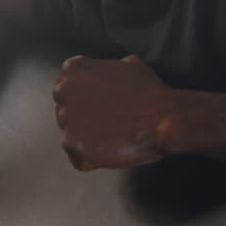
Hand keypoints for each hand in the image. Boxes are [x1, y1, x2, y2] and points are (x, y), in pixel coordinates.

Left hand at [52, 54, 178, 170]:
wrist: (162, 117)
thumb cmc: (149, 91)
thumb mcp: (128, 65)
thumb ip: (107, 70)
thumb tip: (110, 75)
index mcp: (73, 70)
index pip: (69, 88)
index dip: (87, 100)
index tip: (101, 108)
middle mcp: (63, 91)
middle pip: (67, 111)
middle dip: (84, 120)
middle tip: (108, 126)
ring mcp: (65, 118)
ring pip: (72, 135)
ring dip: (89, 140)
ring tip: (113, 139)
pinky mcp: (72, 143)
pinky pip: (78, 158)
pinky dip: (93, 160)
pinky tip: (111, 152)